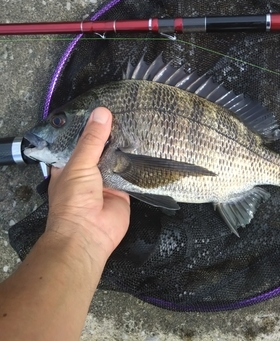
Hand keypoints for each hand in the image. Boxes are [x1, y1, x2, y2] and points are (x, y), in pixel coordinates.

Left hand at [47, 107, 129, 268]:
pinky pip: (131, 172)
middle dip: (111, 134)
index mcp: (70, 164)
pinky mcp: (123, 189)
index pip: (80, 138)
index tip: (104, 105)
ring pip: (117, 158)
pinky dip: (138, 162)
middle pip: (101, 147)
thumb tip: (101, 113)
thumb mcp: (79, 164)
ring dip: (125, 146)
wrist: (88, 234)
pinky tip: (148, 146)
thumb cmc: (73, 200)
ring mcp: (106, 180)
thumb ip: (92, 140)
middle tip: (127, 111)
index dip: (90, 124)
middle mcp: (88, 170)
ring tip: (140, 122)